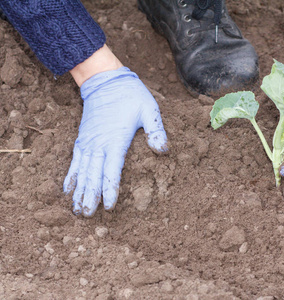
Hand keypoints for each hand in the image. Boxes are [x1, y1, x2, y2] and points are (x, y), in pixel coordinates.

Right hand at [63, 67, 167, 216]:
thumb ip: (156, 130)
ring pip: (81, 171)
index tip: (108, 207)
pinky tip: (67, 189)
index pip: (111, 170)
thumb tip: (162, 150)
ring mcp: (88, 142)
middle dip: (89, 197)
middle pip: (92, 175)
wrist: (105, 80)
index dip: (109, 190)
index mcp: (116, 140)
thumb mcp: (149, 109)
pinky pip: (74, 161)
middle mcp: (98, 144)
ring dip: (78, 191)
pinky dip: (70, 176)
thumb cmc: (130, 95)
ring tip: (75, 210)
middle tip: (87, 216)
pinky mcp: (82, 139)